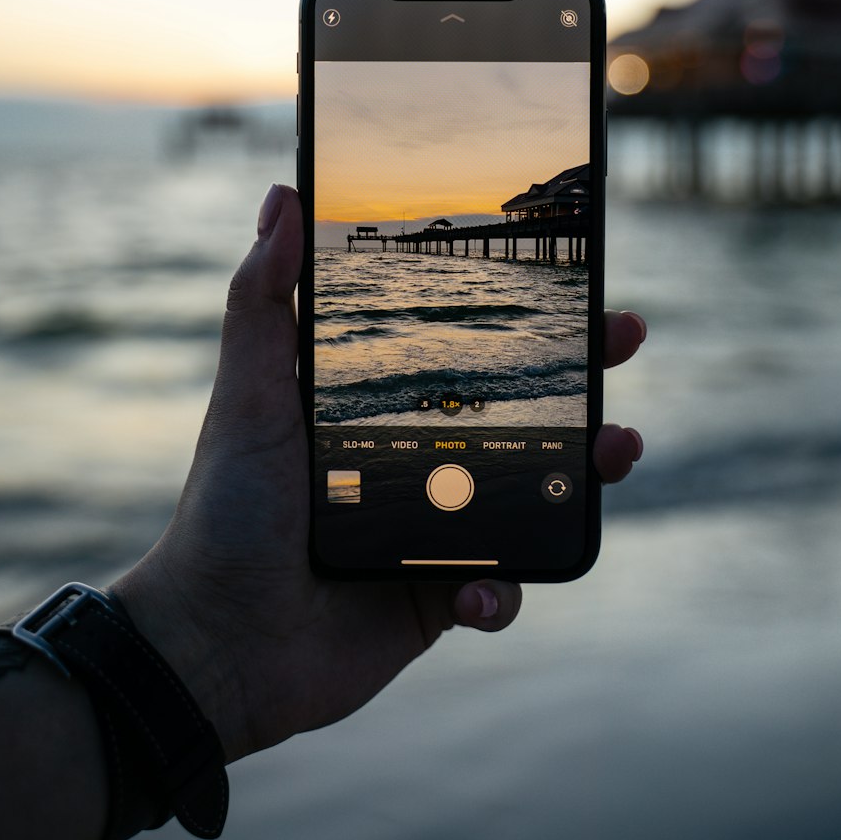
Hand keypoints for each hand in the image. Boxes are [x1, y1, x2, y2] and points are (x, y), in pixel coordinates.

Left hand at [115, 184, 644, 762]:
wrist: (215, 644)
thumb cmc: (226, 511)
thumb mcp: (248, 396)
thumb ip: (263, 300)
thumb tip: (281, 195)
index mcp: (383, 407)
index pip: (470, 347)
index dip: (527, 314)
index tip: (576, 276)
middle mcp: (421, 461)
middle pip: (527, 410)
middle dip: (587, 375)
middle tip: (624, 338)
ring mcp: (439, 530)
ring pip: (539, 495)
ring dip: (586, 474)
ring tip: (611, 457)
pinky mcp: (444, 597)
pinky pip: (505, 589)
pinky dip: (505, 590)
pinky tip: (476, 592)